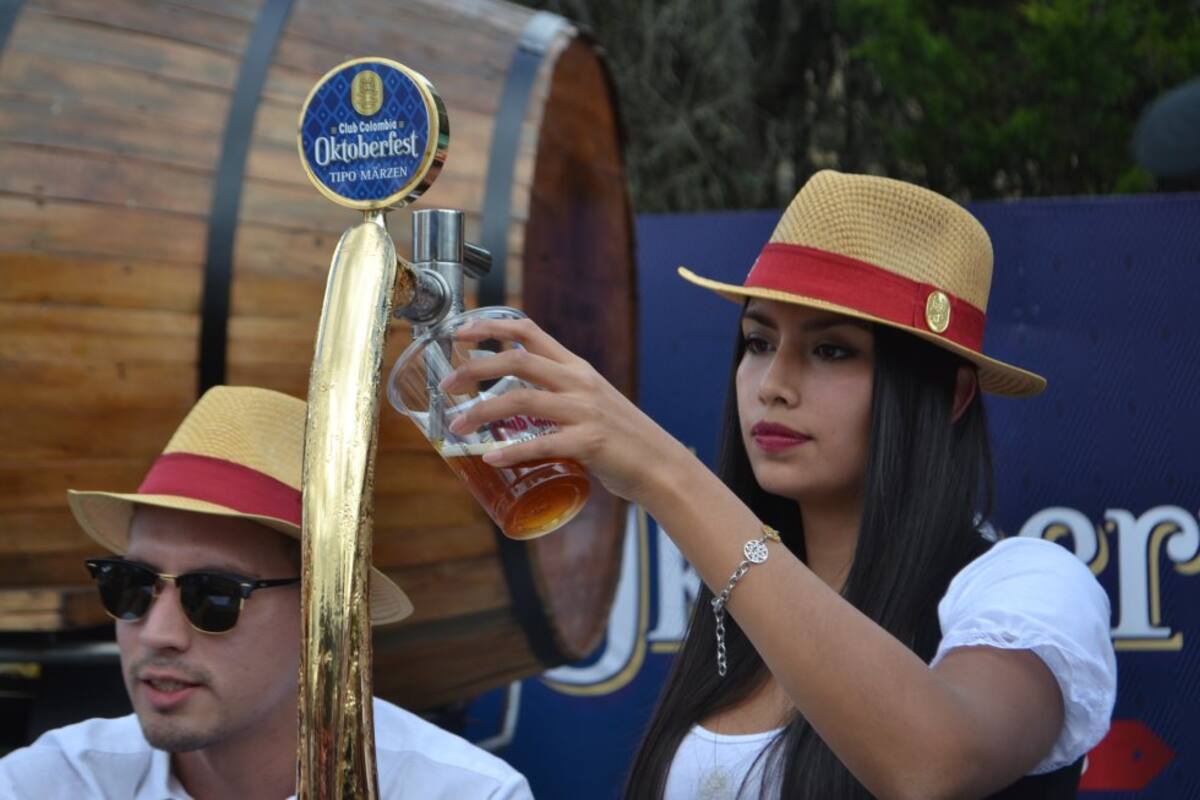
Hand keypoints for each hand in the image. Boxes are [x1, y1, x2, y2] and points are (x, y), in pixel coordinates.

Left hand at [438, 315, 682, 502]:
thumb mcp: (591, 401)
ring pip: (522, 401)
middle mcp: (579, 382)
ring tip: (456, 427)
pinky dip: (512, 452)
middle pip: (517, 361)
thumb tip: (514, 405)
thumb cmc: (622, 438)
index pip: (529, 331)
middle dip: (474, 369)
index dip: (490, 327)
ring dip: (482, 412)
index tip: (459, 333)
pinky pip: (542, 445)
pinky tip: (491, 459)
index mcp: (576, 368)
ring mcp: (585, 412)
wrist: (661, 466)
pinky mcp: (589, 444)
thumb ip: (558, 396)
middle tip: (445, 386)